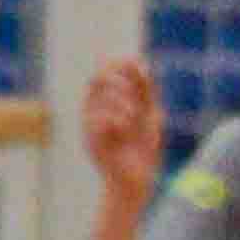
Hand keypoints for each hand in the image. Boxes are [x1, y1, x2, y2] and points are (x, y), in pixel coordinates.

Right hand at [81, 55, 163, 202]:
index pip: (106, 74)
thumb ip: (145, 90)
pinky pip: (99, 118)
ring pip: (101, 98)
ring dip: (122, 103)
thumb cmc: (144, 148)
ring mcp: (91, 125)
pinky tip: (123, 129)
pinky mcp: (90, 139)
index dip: (116, 65)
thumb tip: (141, 62)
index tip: (132, 60)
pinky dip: (116, 119)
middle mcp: (96, 111)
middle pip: (98, 80)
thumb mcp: (150, 113)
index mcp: (109, 103)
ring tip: (132, 118)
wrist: (138, 179)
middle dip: (117, 80)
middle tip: (133, 89)